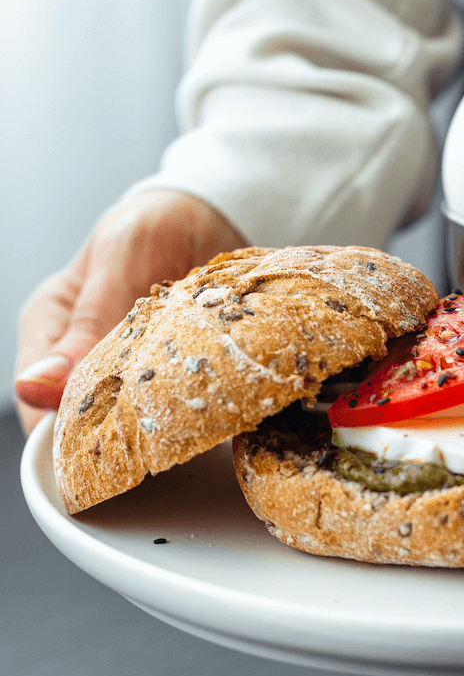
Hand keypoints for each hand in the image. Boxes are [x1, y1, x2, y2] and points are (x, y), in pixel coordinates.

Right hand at [15, 189, 245, 433]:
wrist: (212, 215)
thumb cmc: (154, 226)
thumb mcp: (117, 264)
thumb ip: (85, 325)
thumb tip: (35, 388)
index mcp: (52, 328)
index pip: (40, 407)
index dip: (66, 442)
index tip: (103, 460)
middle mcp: (87, 356)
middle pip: (85, 427)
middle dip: (117, 447)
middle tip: (157, 455)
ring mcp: (131, 368)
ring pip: (134, 424)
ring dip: (162, 435)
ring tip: (193, 439)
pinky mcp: (174, 374)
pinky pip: (178, 409)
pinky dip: (195, 416)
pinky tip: (217, 422)